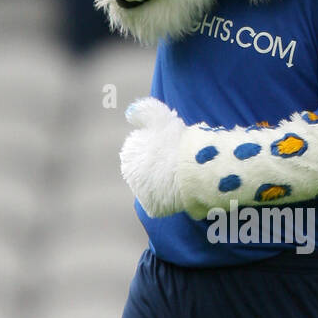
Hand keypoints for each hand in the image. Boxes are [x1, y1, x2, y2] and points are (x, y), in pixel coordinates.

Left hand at [119, 97, 186, 216]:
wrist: (189, 167)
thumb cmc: (176, 140)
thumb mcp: (159, 115)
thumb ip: (142, 110)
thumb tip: (130, 114)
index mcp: (128, 154)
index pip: (145, 152)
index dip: (161, 148)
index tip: (172, 147)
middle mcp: (128, 175)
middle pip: (148, 171)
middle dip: (160, 167)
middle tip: (177, 162)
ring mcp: (140, 193)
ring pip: (156, 187)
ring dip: (164, 183)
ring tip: (179, 175)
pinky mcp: (152, 208)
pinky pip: (163, 202)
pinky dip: (170, 198)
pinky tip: (178, 189)